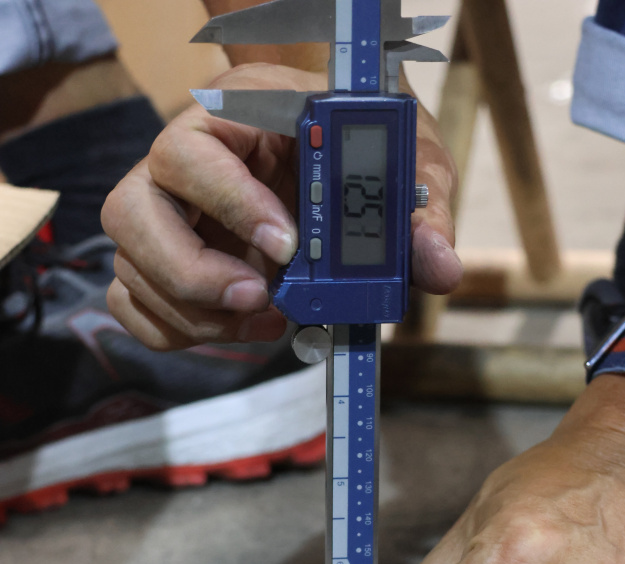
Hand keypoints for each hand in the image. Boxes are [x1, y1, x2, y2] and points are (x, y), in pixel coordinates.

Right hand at [102, 63, 460, 350]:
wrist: (341, 155)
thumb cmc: (367, 149)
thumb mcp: (409, 166)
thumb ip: (423, 212)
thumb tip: (439, 267)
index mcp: (236, 116)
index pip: (191, 150)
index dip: (230, 202)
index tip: (289, 248)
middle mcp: (183, 162)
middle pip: (130, 210)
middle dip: (190, 271)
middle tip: (260, 297)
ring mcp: (165, 214)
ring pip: (131, 266)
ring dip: (196, 312)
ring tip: (267, 315)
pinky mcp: (161, 260)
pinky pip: (133, 302)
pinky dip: (178, 331)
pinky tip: (243, 325)